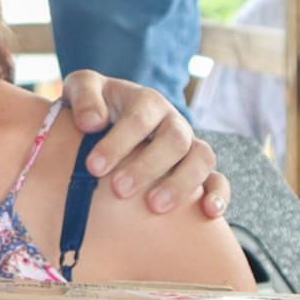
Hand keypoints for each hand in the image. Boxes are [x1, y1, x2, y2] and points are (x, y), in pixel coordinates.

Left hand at [61, 70, 229, 217]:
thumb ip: (84, 96)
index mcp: (146, 100)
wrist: (107, 116)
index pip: (139, 118)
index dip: (118, 143)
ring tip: (155, 207)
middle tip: (119, 190)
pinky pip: (218, 179)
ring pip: (201, 159)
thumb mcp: (81, 87)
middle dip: (147, 166)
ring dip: (181, 183)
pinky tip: (209, 212)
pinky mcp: (198, 168)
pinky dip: (219, 194)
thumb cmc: (94, 105)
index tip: (94, 167)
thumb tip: (92, 122)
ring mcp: (189, 145)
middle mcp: (173, 121)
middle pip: (174, 140)